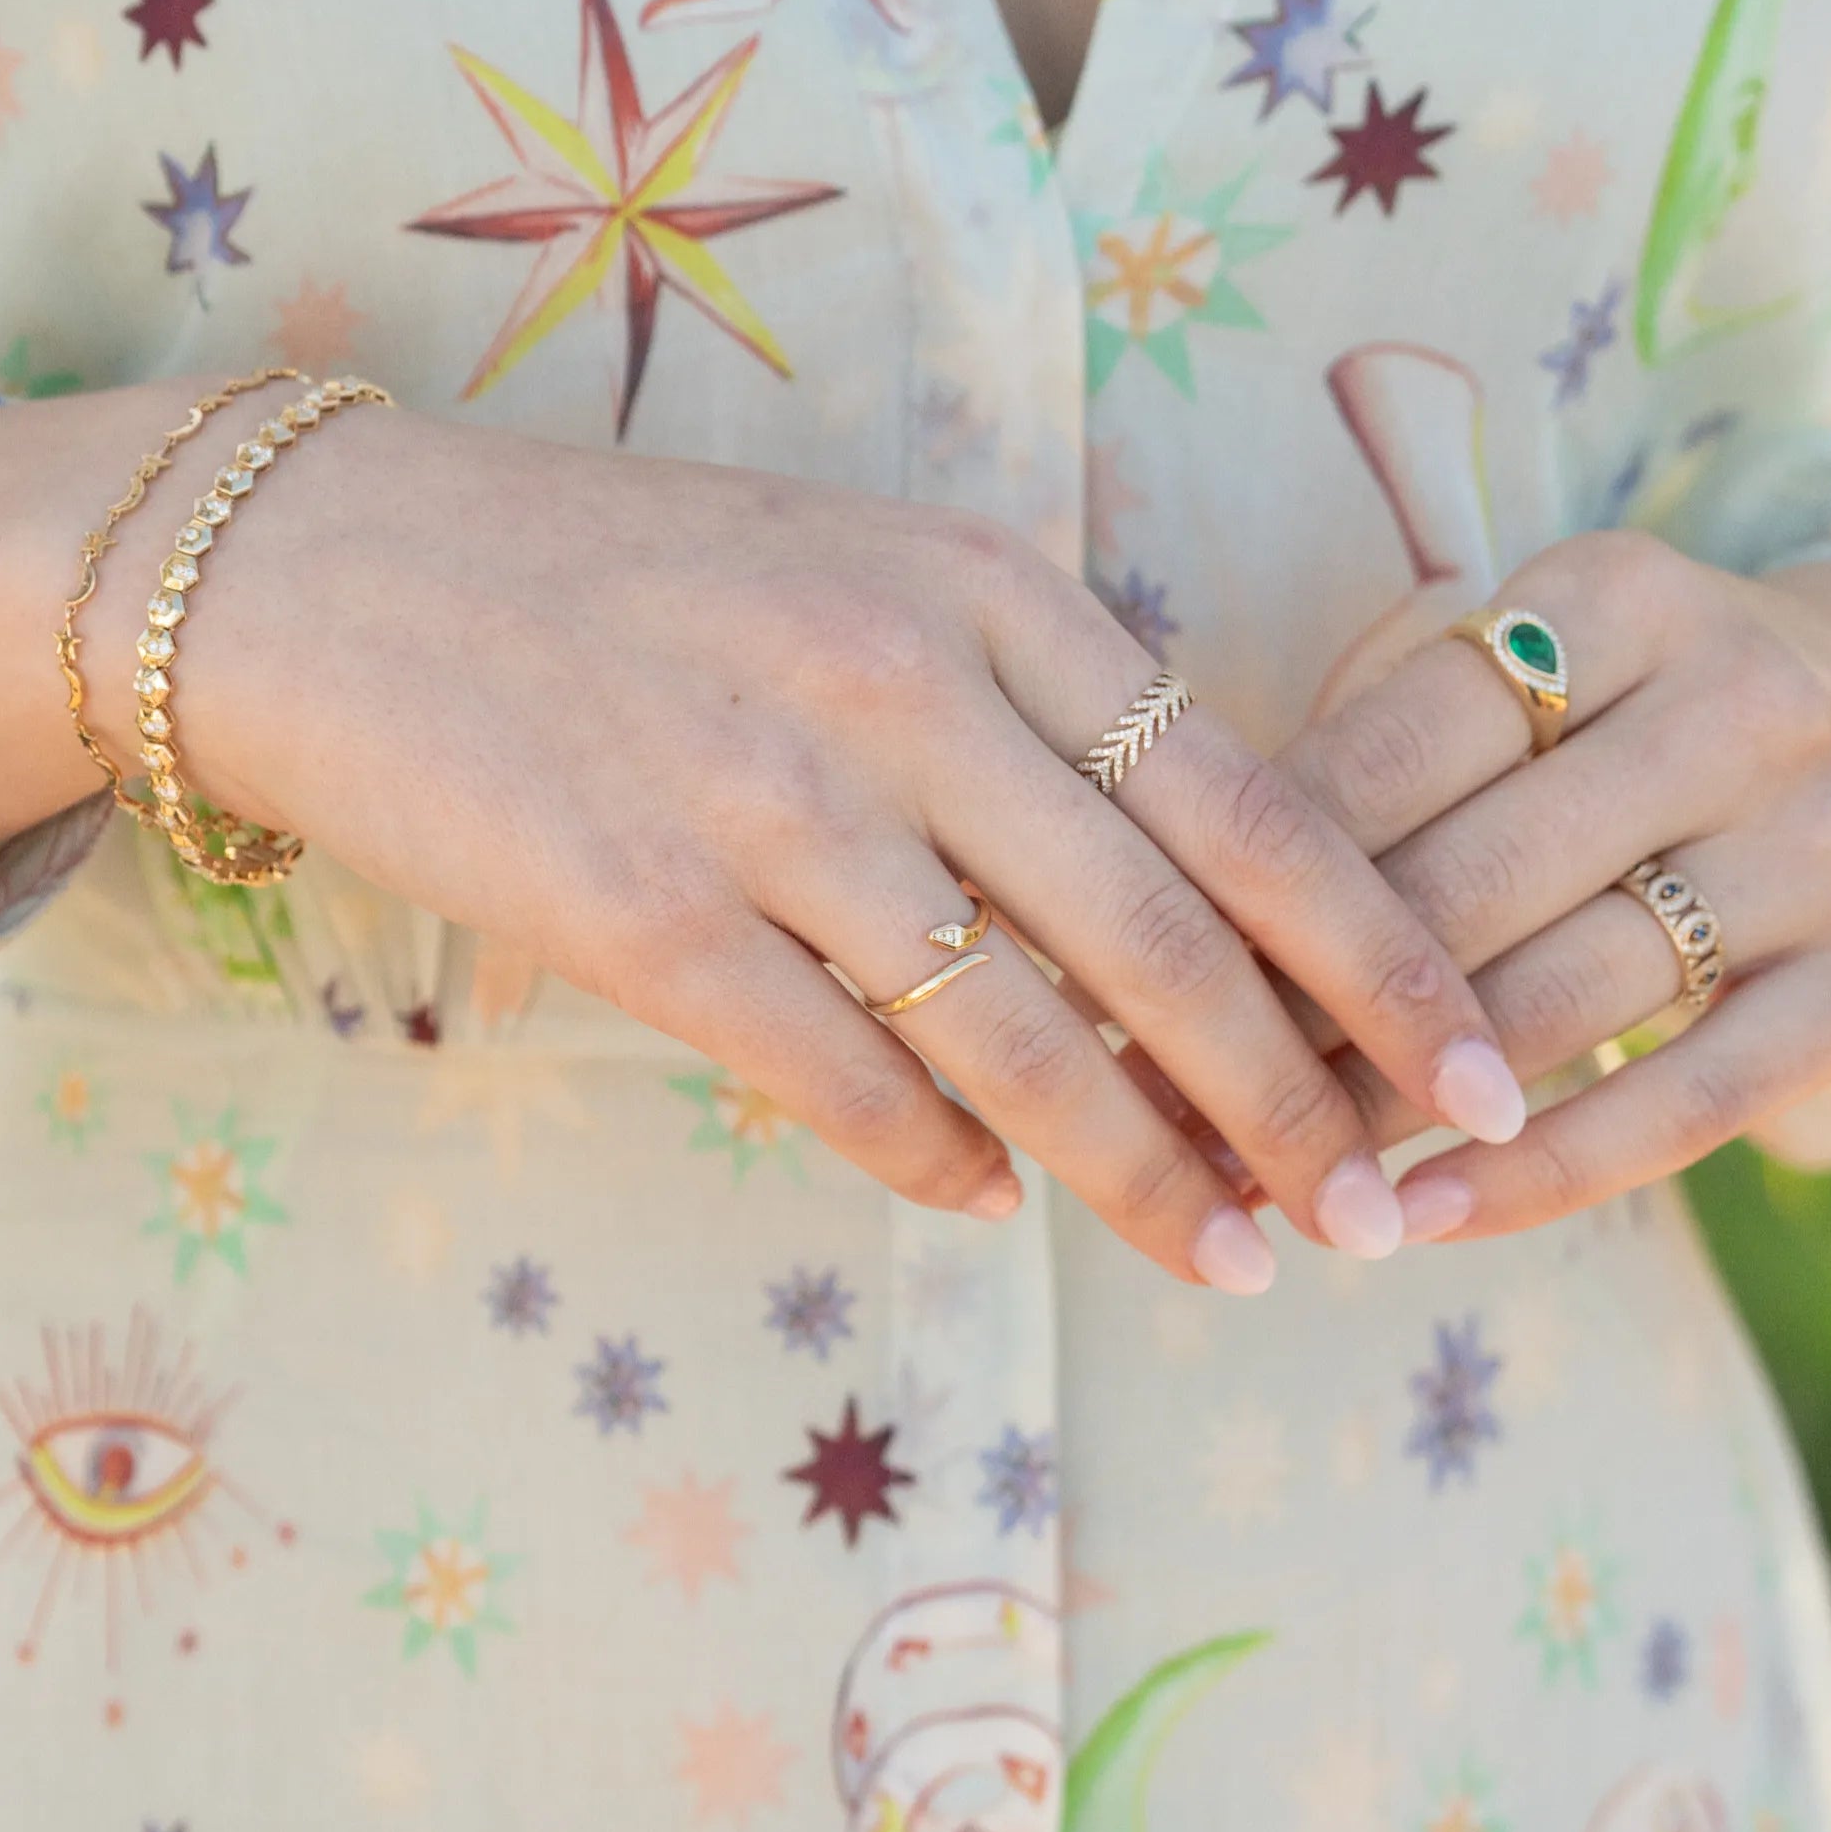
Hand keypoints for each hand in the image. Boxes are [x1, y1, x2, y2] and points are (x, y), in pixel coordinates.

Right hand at [0, 386, 1526, 1288]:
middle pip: (1166, 943)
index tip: (1481, 1071)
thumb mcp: (865, 577)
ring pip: (1022, 1038)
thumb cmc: (635, 580)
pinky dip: (939, 1160)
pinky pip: (844, 1084)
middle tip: (1382, 1222)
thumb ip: (1028, 711)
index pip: (1249, 804)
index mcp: (986, 585)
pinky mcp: (643, 918)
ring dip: (1144, 1174)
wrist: (349, 570)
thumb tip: (1189, 917)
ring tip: (1231, 1261)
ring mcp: (767, 803)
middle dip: (1300, 1109)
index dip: (1384, 958)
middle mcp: (899, 687)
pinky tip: (988, 1197)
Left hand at [1191, 532, 1830, 1239]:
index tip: (1140, 957)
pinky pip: (1684, 1104)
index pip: (1395, 747)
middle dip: (1299, 1004)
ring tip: (1263, 1171)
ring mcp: (1823, 848)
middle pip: (1467, 881)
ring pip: (1559, 1000)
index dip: (1255, 869)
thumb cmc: (1655, 705)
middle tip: (1167, 1094)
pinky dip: (1539, 1176)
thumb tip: (1187, 898)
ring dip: (1393, 1105)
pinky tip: (1423, 1219)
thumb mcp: (1549, 659)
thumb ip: (1393, 749)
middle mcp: (1739, 706)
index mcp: (1619, 596)